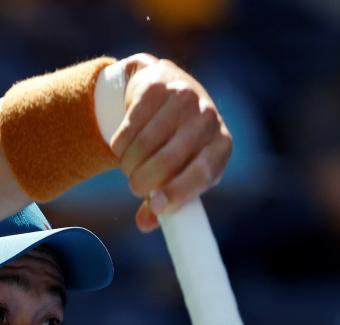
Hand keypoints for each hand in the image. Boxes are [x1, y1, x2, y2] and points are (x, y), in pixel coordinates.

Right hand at [103, 54, 233, 231]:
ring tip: (130, 165)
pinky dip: (120, 143)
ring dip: (128, 163)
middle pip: (168, 161)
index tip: (157, 205)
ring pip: (143, 145)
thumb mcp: (177, 172)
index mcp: (220, 146)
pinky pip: (129, 126)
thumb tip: (144, 224)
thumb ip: (163, 201)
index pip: (203, 172)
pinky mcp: (157, 85)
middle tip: (136, 186)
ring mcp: (183, 97)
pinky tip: (124, 144)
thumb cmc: (174, 143)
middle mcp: (207, 118)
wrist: (161, 89)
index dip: (178, 192)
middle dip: (143, 181)